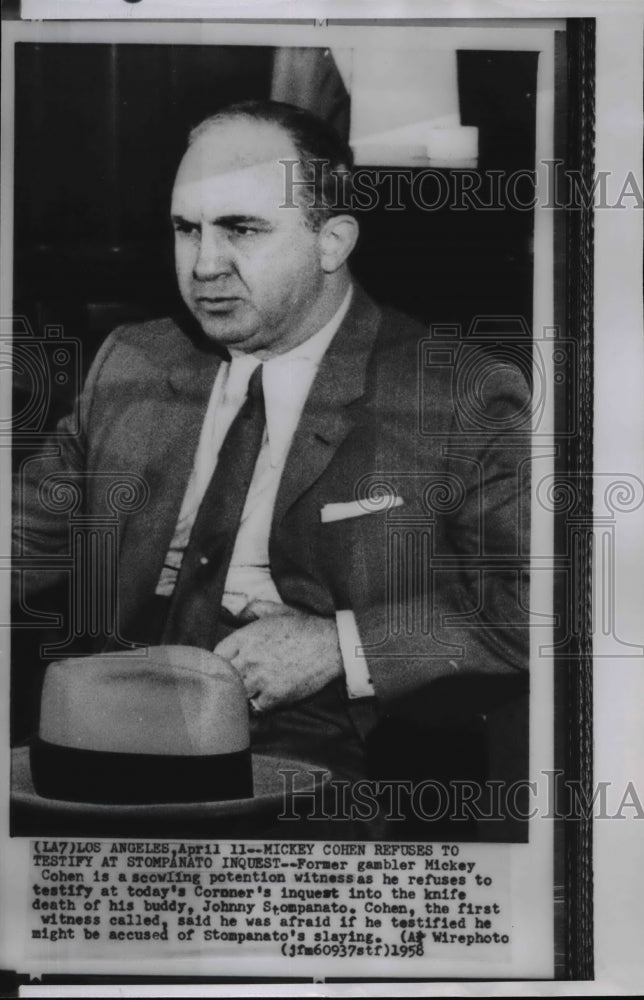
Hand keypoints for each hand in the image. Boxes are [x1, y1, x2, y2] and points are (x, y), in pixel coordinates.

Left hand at [214, 600, 342, 712]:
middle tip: (232, 682)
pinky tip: (261, 700)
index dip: (219, 661)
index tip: (225, 665)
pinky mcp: (274, 697)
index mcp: (245, 637)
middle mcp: (249, 659)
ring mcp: (260, 680)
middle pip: (222, 677)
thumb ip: (251, 609)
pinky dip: (257, 706)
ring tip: (245, 694)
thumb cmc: (304, 627)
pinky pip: (255, 709)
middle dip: (227, 679)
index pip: (216, 655)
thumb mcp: (276, 610)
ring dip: (240, 694)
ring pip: (236, 695)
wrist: (330, 646)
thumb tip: (233, 609)